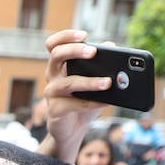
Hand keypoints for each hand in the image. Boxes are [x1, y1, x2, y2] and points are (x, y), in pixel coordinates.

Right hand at [42, 29, 108, 164]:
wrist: (74, 129)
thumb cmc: (84, 101)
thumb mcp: (95, 80)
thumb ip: (103, 64)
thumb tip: (113, 46)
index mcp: (60, 65)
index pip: (54, 44)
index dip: (65, 36)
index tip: (84, 35)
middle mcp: (52, 76)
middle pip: (56, 55)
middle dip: (75, 50)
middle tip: (93, 51)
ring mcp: (51, 94)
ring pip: (68, 82)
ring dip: (89, 81)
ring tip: (108, 82)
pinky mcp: (55, 111)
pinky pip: (74, 104)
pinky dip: (92, 103)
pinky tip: (106, 102)